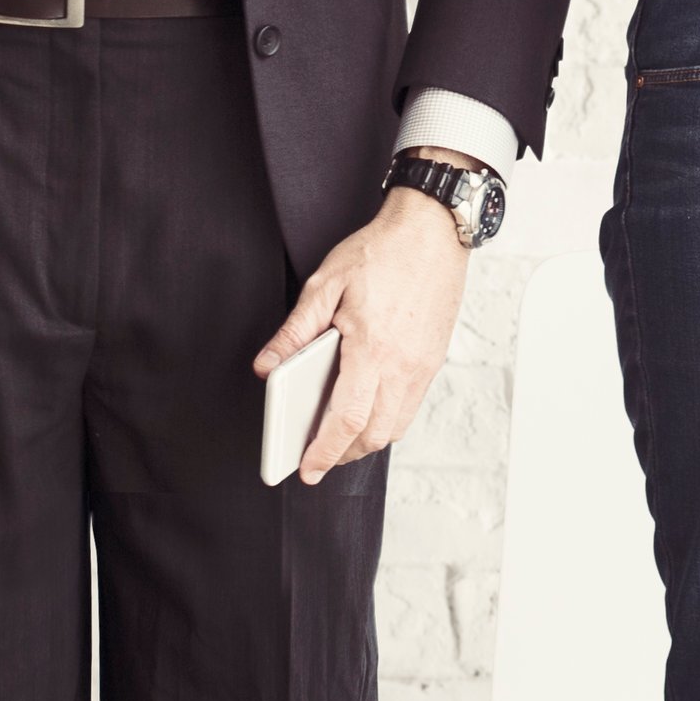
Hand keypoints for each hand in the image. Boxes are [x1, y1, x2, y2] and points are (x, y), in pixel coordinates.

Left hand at [251, 171, 475, 485]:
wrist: (432, 230)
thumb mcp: (325, 283)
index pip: (346, 419)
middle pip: (374, 434)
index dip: (323, 451)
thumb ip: (295, 331)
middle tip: (317, 458)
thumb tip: (266, 367)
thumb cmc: (380, 251)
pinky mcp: (433, 361)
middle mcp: (404, 366)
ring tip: (338, 438)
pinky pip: (410, 407)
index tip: (306, 470)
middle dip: (344, 454)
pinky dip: (386, 419)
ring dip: (366, 440)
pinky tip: (366, 409)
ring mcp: (423, 366)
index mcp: (373, 348)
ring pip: (396, 426)